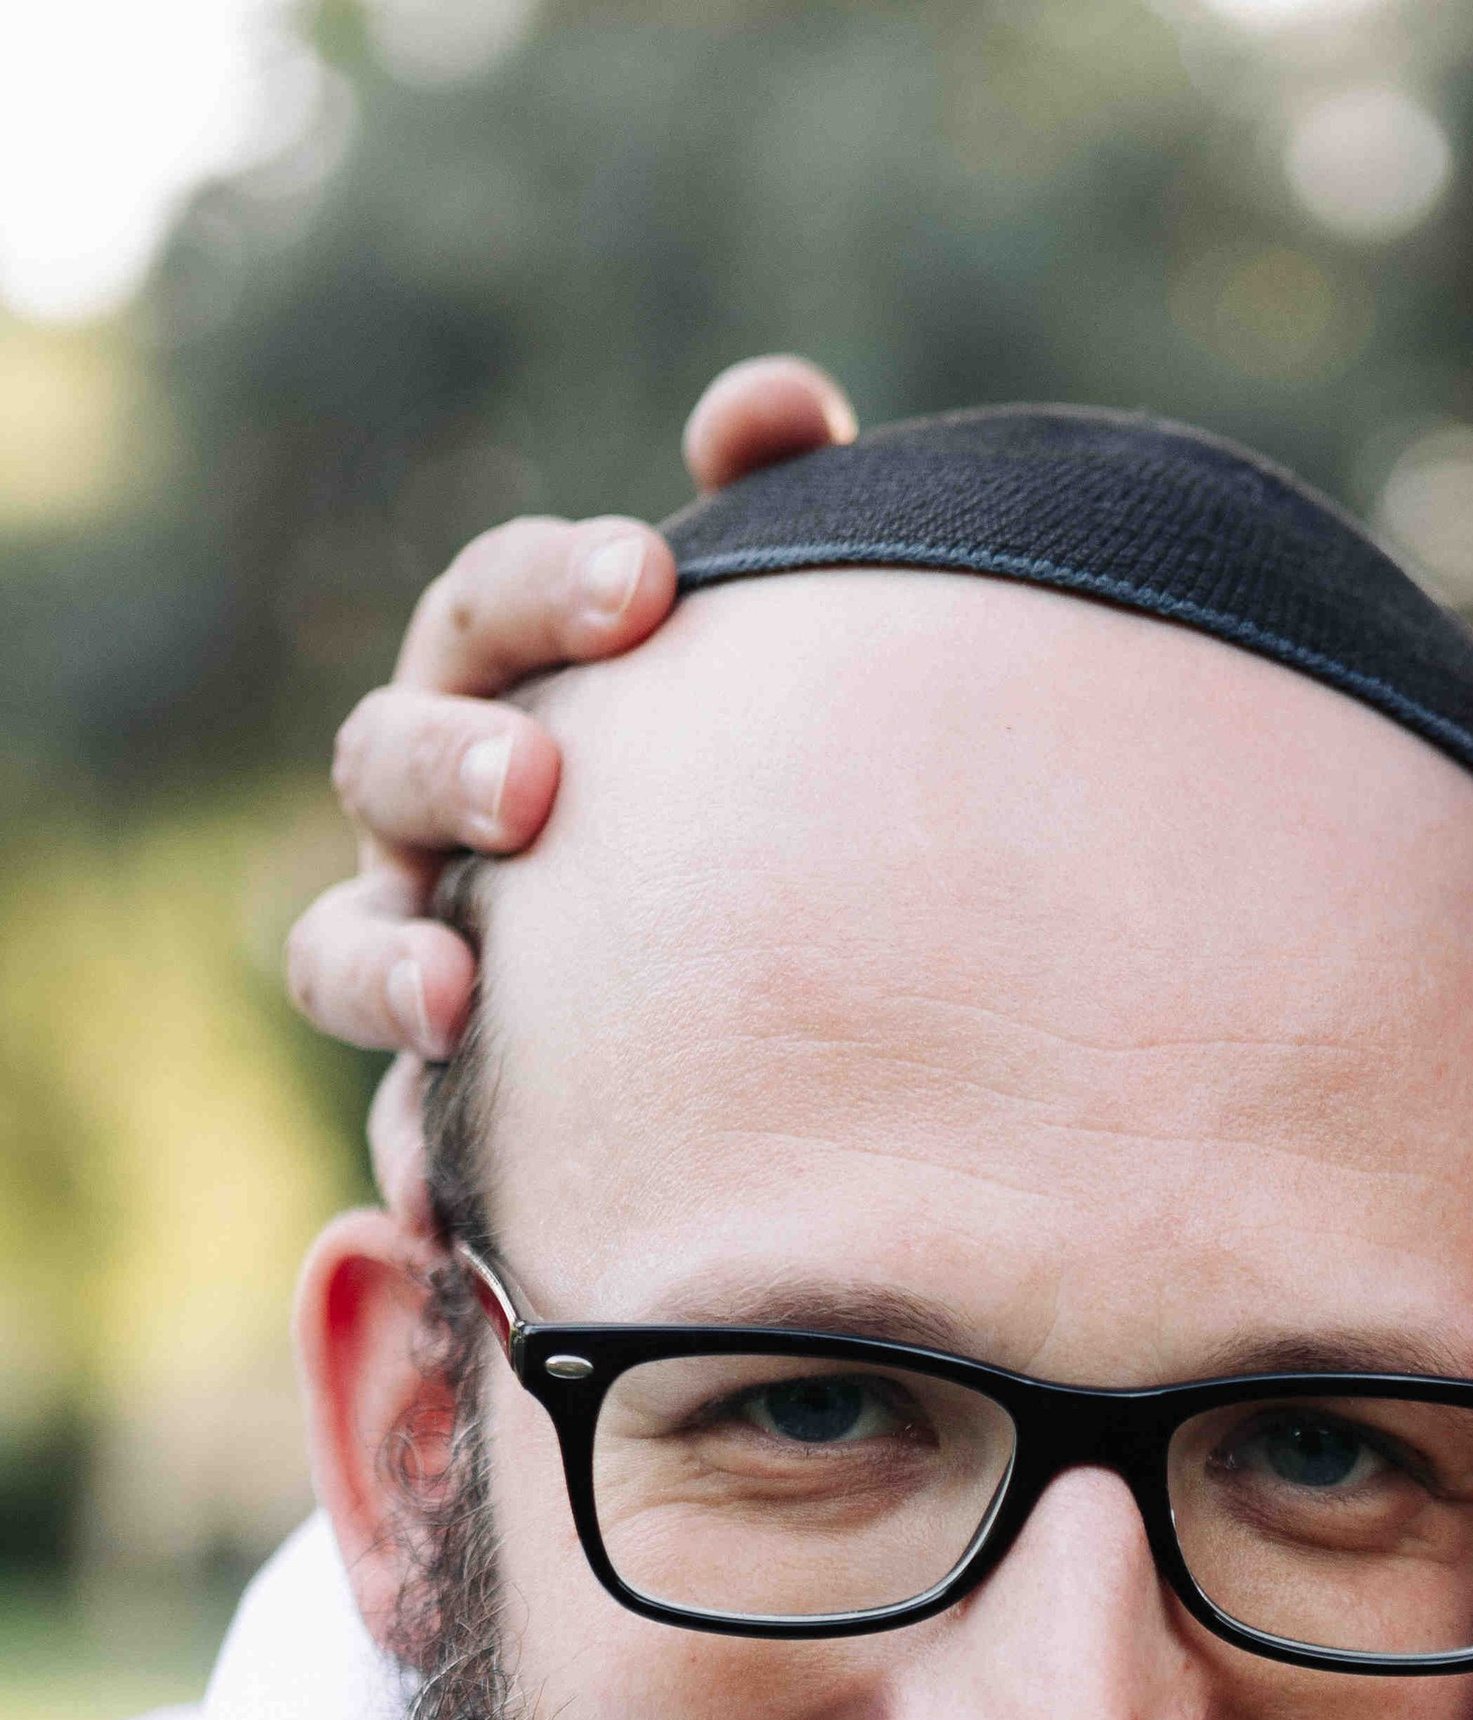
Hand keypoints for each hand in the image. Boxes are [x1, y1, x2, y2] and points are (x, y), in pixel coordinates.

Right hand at [283, 354, 853, 1232]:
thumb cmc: (749, 791)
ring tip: (458, 995)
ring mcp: (420, 951)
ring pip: (341, 945)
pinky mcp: (441, 1097)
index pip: (492, 608)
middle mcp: (435, 817)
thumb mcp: (773, 663)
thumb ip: (775, 522)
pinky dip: (409, 1162)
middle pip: (387, 757)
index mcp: (508, 688)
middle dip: (452, 765)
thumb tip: (767, 402)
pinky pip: (396, 1131)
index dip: (554, 586)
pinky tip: (437, 1209)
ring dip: (387, 964)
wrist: (772, 992)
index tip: (652, 585)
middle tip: (542, 785)